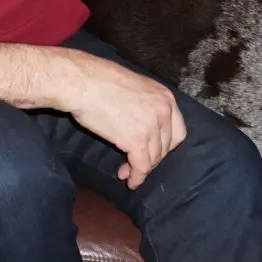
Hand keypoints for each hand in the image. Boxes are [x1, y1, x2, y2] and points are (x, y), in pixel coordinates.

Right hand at [56, 52, 187, 188]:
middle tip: (137, 163)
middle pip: (166, 146)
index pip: (178, 130)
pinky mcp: (137, 141)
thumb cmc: (99, 80)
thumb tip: (141, 121)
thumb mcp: (134, 87)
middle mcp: (164, 111)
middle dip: (152, 157)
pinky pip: (141, 166)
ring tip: (126, 172)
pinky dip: (136, 177)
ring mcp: (152, 127)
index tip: (153, 150)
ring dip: (142, 168)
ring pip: (154, 158)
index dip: (166, 144)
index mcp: (165, 96)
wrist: (83, 82)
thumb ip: (145, 104)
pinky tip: (130, 181)